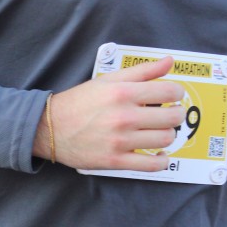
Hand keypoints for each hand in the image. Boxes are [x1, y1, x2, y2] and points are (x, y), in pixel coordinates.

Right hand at [34, 57, 185, 170]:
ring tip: (158, 131)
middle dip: (176, 114)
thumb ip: (142, 71)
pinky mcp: (116, 160)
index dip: (176, 93)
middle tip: (167, 114)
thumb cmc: (79, 102)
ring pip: (165, 139)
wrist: (50, 128)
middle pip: (172, 117)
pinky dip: (161, 161)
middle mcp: (123, 117)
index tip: (171, 96)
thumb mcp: (108, 80)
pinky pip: (151, 165)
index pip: (169, 92)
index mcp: (123, 93)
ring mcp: (120, 141)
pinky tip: (158, 154)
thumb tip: (169, 61)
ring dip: (167, 135)